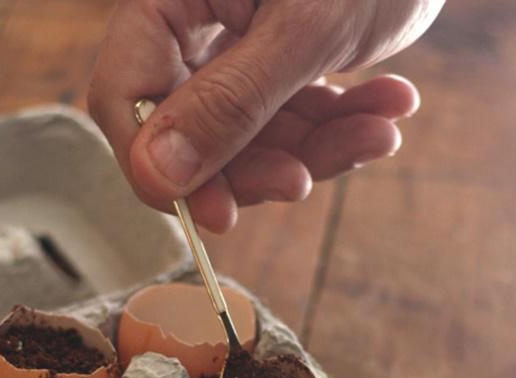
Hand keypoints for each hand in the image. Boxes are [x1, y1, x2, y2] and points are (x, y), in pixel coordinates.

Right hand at [88, 0, 445, 231]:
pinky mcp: (284, 69)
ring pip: (253, 141)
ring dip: (319, 150)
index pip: (126, 96)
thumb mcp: (304, 27)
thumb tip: (157, 174)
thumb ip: (230, 102)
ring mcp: (239, 52)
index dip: (160, 166)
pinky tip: (389, 106)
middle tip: (301, 183)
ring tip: (380, 131)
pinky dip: (342, 127)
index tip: (216, 213)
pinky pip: (295, 123)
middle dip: (257, 169)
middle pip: (193, 135)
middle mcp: (195, 28)